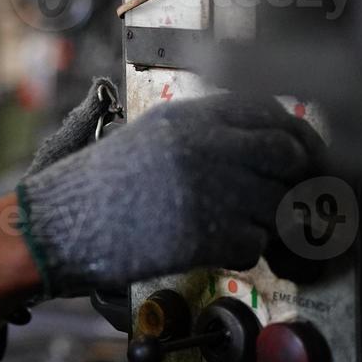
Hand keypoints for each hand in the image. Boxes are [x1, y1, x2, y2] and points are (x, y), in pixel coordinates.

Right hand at [15, 93, 323, 297]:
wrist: (61, 224)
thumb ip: (204, 131)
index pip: (269, 112)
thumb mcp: (150, 135)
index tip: (300, 154)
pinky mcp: (204, 236)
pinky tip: (215, 245)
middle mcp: (203, 146)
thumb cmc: (102, 184)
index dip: (295, 135)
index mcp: (189, 116)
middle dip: (292, 179)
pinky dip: (243, 249)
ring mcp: (207, 190)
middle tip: (283, 196)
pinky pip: (254, 243)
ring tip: (235, 224)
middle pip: (285, 156)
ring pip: (275, 204)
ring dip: (265, 219)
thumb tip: (265, 142)